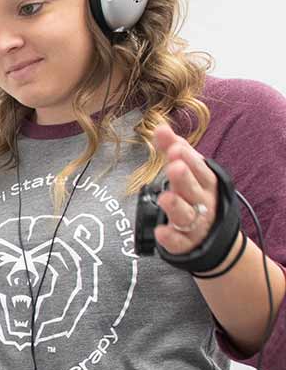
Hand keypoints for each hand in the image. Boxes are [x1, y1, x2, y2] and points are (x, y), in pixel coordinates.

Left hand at [151, 124, 220, 255]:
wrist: (210, 234)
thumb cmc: (195, 194)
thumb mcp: (188, 171)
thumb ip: (173, 149)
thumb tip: (159, 126)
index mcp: (206, 183)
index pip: (200, 169)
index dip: (190, 159)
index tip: (176, 147)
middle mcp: (203, 203)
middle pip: (193, 189)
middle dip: (184, 178)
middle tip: (173, 166)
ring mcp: (195, 224)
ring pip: (186, 215)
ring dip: (176, 206)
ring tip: (165, 197)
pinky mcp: (185, 243)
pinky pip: (178, 241)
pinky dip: (170, 238)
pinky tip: (160, 232)